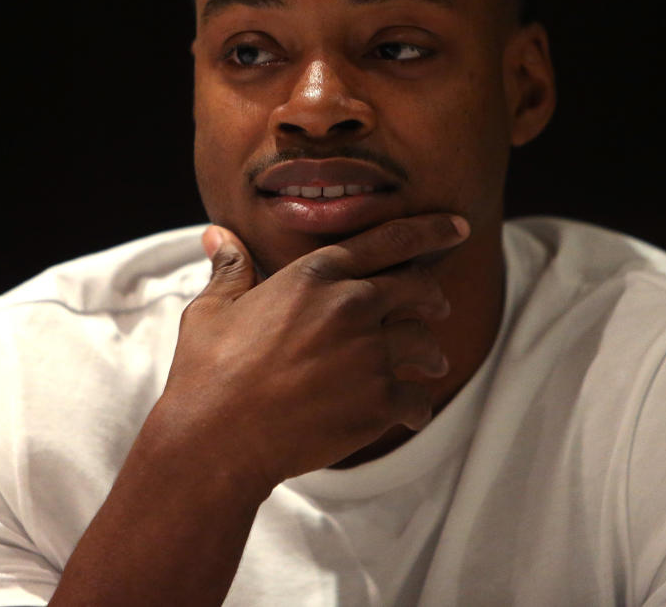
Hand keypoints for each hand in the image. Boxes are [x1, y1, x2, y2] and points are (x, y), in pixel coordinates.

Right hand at [157, 213, 469, 495]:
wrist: (217, 438)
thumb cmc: (208, 372)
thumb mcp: (212, 310)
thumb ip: (230, 269)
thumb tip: (217, 235)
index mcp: (316, 276)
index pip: (389, 240)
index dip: (430, 230)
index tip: (457, 227)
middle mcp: (351, 306)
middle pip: (419, 289)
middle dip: (432, 296)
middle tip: (438, 306)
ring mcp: (369, 355)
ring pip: (426, 343)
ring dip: (430, 354)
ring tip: (431, 363)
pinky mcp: (378, 403)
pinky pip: (418, 398)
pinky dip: (416, 406)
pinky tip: (409, 412)